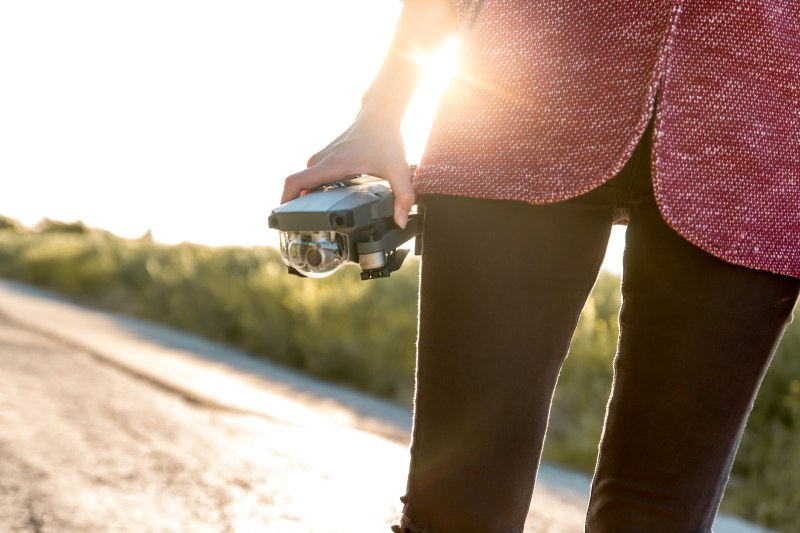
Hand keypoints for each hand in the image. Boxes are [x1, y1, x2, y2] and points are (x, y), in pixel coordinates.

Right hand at [282, 115, 414, 228]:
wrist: (379, 115)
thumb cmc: (385, 139)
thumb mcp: (398, 169)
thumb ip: (403, 195)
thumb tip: (400, 220)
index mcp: (331, 165)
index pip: (294, 182)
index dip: (285, 201)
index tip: (285, 219)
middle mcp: (321, 161)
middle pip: (297, 187)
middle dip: (296, 209)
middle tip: (305, 229)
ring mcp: (321, 159)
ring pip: (305, 183)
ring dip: (305, 200)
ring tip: (316, 220)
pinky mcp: (325, 158)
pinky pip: (312, 178)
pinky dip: (313, 191)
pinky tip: (325, 204)